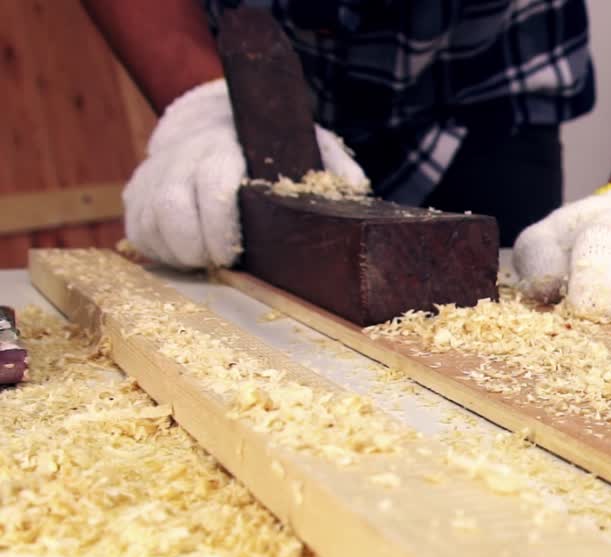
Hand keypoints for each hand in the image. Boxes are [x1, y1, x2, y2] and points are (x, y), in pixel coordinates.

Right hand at [122, 79, 367, 268]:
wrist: (220, 120)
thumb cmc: (273, 146)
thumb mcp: (308, 145)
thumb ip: (333, 166)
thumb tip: (355, 191)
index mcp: (226, 143)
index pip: (211, 179)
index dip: (219, 222)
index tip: (233, 253)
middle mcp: (182, 154)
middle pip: (170, 205)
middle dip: (195, 246)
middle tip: (222, 264)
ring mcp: (155, 173)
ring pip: (148, 220)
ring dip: (176, 252)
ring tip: (206, 262)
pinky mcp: (138, 193)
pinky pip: (137, 229)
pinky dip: (158, 251)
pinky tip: (185, 257)